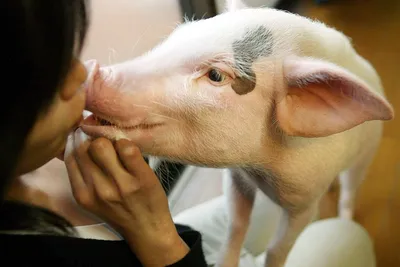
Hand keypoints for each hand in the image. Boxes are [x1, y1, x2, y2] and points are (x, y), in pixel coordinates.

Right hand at [64, 128, 188, 265]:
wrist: (147, 230)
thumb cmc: (121, 212)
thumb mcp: (94, 199)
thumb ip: (83, 176)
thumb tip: (75, 144)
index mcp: (82, 194)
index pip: (71, 156)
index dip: (80, 143)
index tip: (89, 142)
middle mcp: (98, 189)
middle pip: (85, 148)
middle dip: (95, 142)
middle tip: (107, 147)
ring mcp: (120, 184)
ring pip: (103, 145)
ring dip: (111, 142)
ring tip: (118, 151)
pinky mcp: (140, 178)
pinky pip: (127, 148)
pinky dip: (127, 144)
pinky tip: (130, 153)